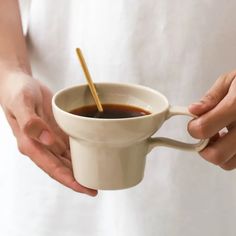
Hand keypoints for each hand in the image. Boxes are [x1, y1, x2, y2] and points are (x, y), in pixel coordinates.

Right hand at [0, 71, 96, 195]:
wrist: (20, 82)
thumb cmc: (17, 91)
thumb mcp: (21, 103)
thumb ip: (30, 122)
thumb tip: (46, 139)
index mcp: (31, 144)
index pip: (52, 168)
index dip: (69, 180)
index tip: (84, 188)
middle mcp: (42, 145)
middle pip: (62, 168)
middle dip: (79, 180)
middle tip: (97, 187)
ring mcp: (50, 140)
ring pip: (67, 160)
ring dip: (81, 169)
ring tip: (97, 176)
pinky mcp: (56, 132)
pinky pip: (69, 146)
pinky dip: (80, 154)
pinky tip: (91, 157)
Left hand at [188, 70, 235, 170]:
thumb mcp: (232, 80)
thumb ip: (211, 97)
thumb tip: (193, 110)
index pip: (204, 128)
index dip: (193, 128)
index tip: (195, 123)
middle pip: (216, 155)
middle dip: (204, 147)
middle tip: (207, 134)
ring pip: (228, 164)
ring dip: (219, 152)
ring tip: (223, 135)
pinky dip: (232, 154)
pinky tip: (234, 138)